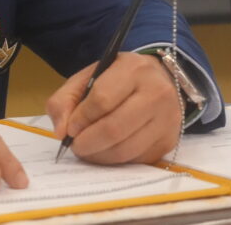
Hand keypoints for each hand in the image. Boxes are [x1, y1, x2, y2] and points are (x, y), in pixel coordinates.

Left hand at [46, 52, 181, 163]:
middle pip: (114, 128)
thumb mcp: (89, 77)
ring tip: (87, 149)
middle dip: (87, 142)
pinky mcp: (169, 141)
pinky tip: (106, 151)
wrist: (159, 80)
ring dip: (99, 155)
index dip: (81, 118)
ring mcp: (167, 119)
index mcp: (133, 70)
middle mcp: (156, 93)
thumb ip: (65, 99)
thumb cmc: (118, 78)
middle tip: (75, 145)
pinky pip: (136, 159)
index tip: (69, 128)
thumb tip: (61, 132)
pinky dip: (115, 160)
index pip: (102, 99)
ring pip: (125, 149)